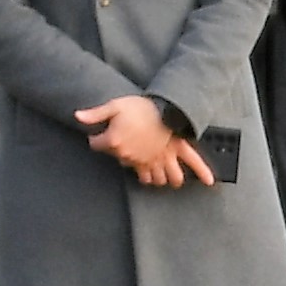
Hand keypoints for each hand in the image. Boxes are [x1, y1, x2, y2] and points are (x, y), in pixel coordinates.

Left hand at [79, 94, 202, 186]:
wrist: (162, 104)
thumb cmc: (138, 105)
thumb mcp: (114, 105)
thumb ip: (95, 114)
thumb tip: (76, 116)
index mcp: (116, 143)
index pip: (98, 146)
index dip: (98, 139)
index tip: (100, 134)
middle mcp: (134, 156)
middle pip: (125, 163)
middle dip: (125, 157)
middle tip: (128, 147)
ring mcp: (156, 158)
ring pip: (158, 177)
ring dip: (157, 176)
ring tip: (156, 172)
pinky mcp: (172, 154)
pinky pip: (190, 165)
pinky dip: (202, 172)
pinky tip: (209, 182)